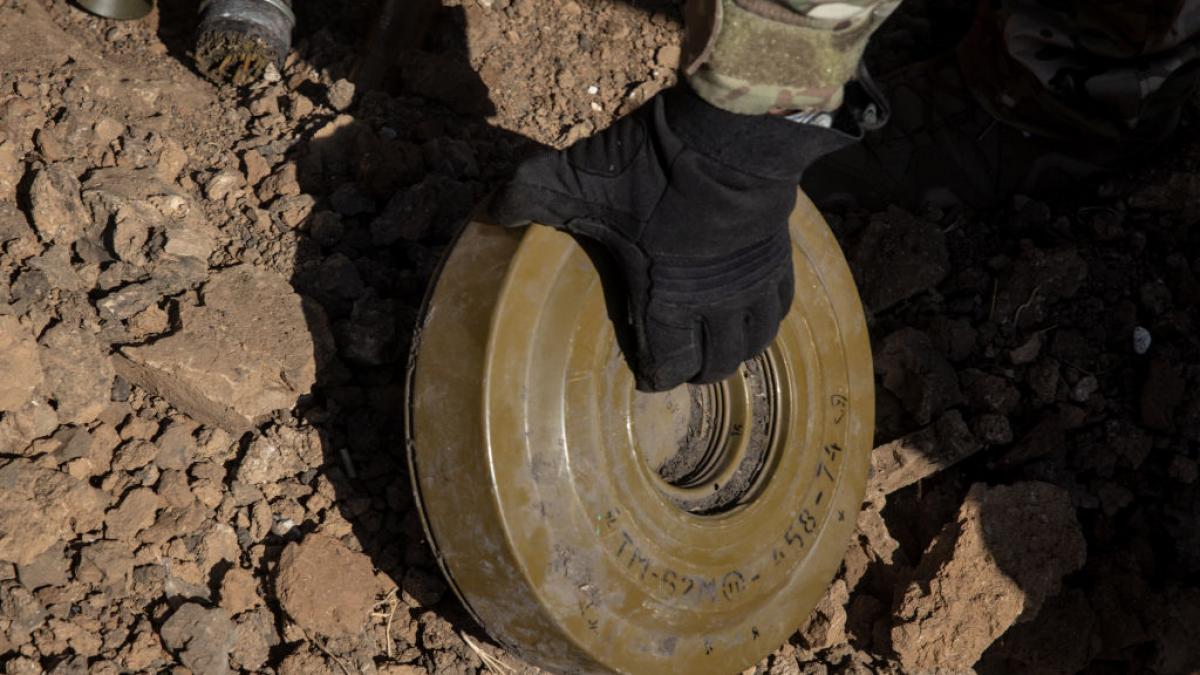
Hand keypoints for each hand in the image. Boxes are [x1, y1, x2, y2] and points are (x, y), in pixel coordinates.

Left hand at [490, 86, 853, 390]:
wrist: (729, 134)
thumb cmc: (649, 169)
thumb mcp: (574, 179)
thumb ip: (528, 197)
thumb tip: (488, 211)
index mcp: (665, 298)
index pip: (669, 363)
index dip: (658, 377)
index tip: (649, 378)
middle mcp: (716, 303)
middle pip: (716, 362)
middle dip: (698, 371)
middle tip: (682, 366)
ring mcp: (752, 281)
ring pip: (753, 341)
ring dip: (735, 353)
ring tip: (721, 350)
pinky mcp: (778, 255)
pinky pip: (780, 307)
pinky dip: (766, 322)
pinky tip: (757, 317)